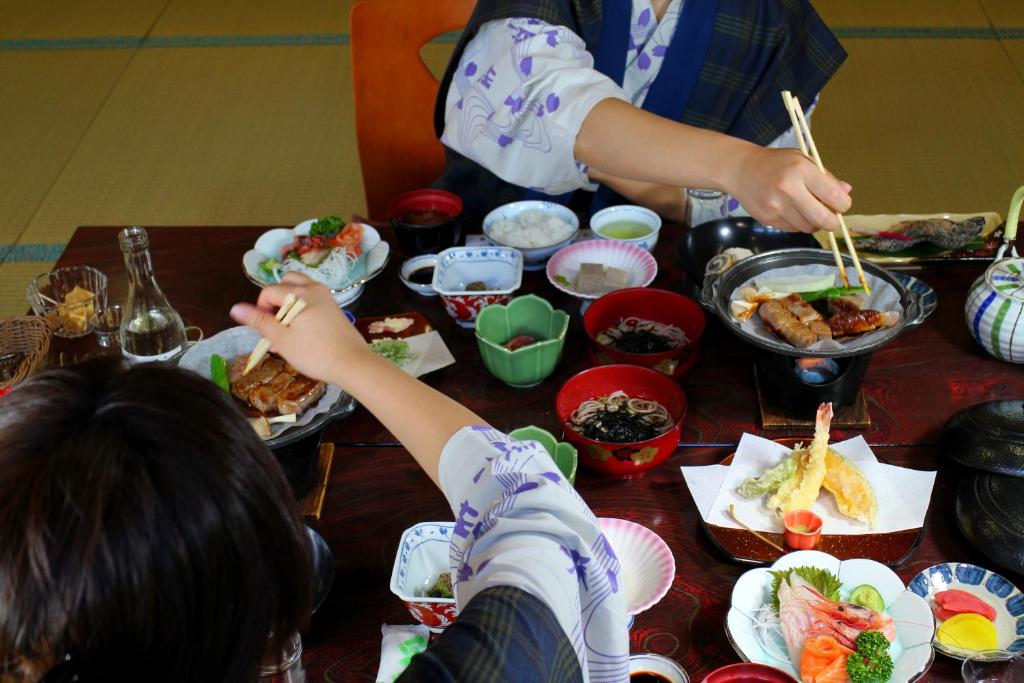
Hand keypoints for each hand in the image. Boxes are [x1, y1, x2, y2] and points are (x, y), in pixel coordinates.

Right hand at [229, 273, 373, 383]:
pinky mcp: (334, 308)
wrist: (353, 364)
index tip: (266, 330)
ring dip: (289, 303)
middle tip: (277, 326)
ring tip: (288, 329)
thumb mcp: (282, 339)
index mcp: (300, 293)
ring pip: (300, 289)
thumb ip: (259, 321)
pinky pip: (312, 299)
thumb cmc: (315, 353)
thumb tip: (235, 308)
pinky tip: (304, 331)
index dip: (261, 310)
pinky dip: (302, 308)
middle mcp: (314, 288)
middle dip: (275, 301)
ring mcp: (327, 297)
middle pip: (286, 282)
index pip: (268, 292)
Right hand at [725, 146, 851, 232]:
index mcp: (800, 170)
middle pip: (822, 219)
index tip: (841, 204)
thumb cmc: (775, 163)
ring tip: (808, 210)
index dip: (843, 205)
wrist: (740, 170)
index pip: (833, 196)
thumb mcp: (803, 160)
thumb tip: (846, 192)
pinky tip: (792, 211)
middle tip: (832, 219)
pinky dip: (798, 224)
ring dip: (814, 223)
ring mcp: (776, 207)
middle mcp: (788, 190)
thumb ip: (825, 177)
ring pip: (808, 227)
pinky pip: (793, 229)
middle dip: (832, 223)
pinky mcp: (767, 219)